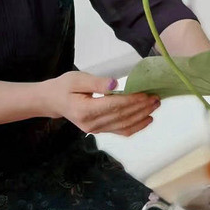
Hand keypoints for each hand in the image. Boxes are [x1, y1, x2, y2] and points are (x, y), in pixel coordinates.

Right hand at [44, 71, 159, 136]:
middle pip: (121, 116)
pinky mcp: (100, 131)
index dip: (131, 101)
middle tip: (156, 98)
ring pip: (123, 126)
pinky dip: (135, 126)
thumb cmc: (64, 86)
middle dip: (141, 108)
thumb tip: (116, 84)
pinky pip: (120, 131)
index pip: (113, 106)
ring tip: (155, 106)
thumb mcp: (77, 79)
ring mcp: (96, 130)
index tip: (146, 94)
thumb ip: (97, 82)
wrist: (53, 101)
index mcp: (85, 110)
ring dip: (141, 117)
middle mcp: (92, 124)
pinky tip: (147, 119)